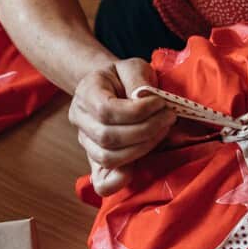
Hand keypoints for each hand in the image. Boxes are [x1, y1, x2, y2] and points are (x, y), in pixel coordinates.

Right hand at [68, 58, 176, 195]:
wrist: (112, 88)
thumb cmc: (124, 78)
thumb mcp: (132, 67)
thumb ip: (137, 79)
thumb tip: (144, 99)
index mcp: (85, 93)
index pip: (106, 111)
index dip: (137, 112)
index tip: (161, 104)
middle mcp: (79, 119)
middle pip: (108, 137)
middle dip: (145, 130)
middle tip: (168, 118)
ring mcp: (86, 142)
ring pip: (109, 157)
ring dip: (142, 148)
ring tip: (162, 131)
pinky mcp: (96, 161)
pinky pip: (102, 181)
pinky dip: (119, 181)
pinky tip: (138, 168)